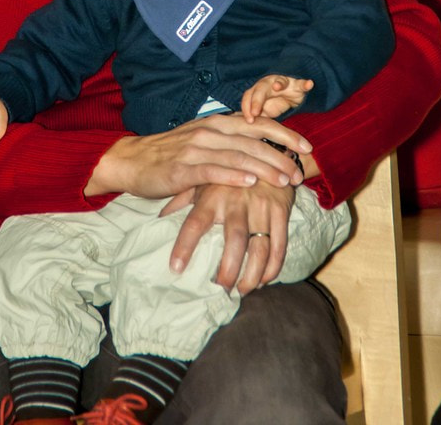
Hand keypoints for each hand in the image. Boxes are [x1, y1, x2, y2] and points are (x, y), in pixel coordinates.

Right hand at [85, 113, 310, 196]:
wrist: (133, 161)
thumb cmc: (172, 154)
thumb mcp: (203, 141)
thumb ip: (229, 142)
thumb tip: (262, 149)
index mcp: (217, 123)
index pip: (258, 124)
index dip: (285, 133)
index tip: (307, 146)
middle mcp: (209, 131)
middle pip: (253, 140)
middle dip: (281, 155)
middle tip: (300, 172)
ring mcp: (196, 148)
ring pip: (237, 156)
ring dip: (264, 167)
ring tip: (284, 180)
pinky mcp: (183, 168)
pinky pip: (213, 171)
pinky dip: (233, 176)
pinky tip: (250, 183)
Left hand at [161, 181, 294, 293]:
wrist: (266, 150)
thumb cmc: (227, 172)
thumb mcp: (203, 180)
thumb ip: (182, 199)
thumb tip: (159, 219)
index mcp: (212, 194)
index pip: (195, 223)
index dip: (185, 246)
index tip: (176, 269)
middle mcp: (236, 201)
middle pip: (234, 241)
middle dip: (228, 269)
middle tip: (221, 287)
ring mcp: (261, 206)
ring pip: (260, 248)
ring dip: (252, 274)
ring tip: (242, 290)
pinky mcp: (281, 210)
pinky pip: (280, 244)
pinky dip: (273, 266)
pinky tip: (264, 279)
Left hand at [241, 75, 313, 121]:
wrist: (291, 95)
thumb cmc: (274, 104)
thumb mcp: (264, 112)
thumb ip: (257, 117)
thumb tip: (244, 132)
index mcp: (258, 91)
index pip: (248, 96)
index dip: (246, 107)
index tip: (248, 121)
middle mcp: (269, 84)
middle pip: (260, 89)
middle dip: (256, 100)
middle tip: (254, 113)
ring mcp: (284, 83)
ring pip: (280, 81)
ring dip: (279, 83)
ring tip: (277, 86)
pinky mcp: (297, 85)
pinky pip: (301, 83)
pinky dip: (305, 84)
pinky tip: (309, 84)